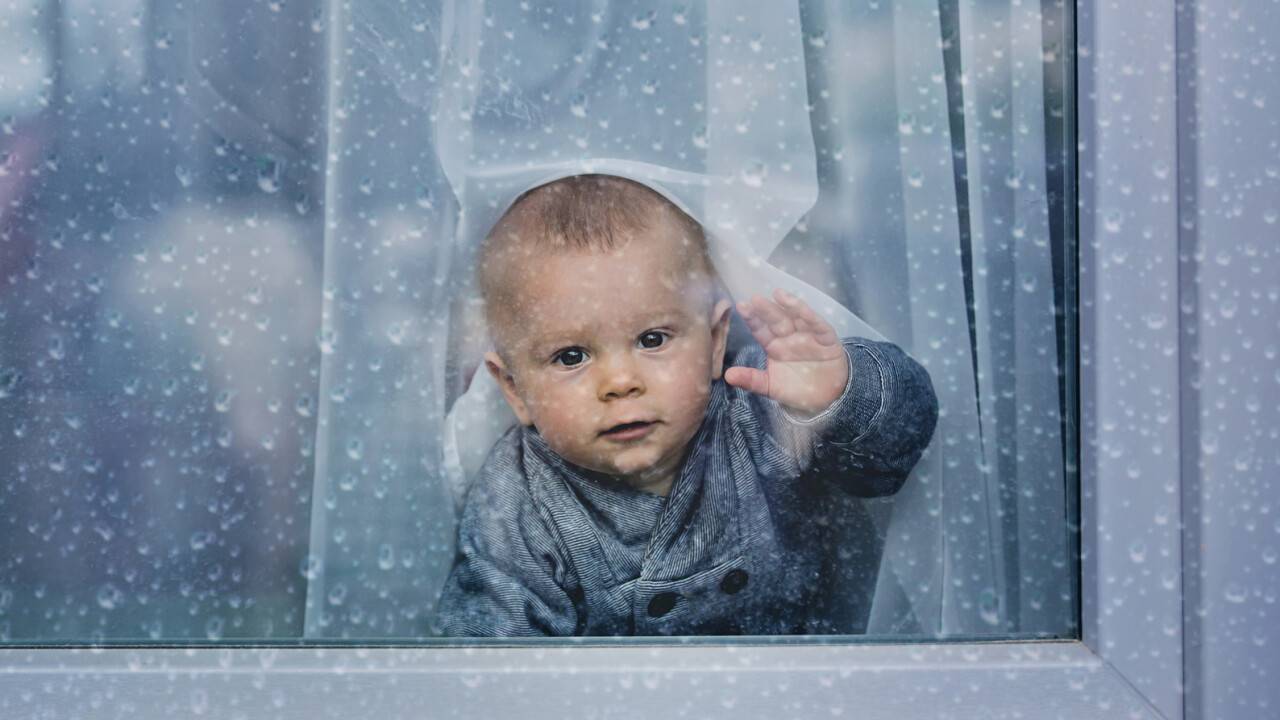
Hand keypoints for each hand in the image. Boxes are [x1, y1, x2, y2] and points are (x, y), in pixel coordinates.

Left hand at [724, 289, 849, 416]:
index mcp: (774, 346)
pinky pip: (818, 325)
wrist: (827, 399)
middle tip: (754, 299)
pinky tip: (800, 307)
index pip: (761, 330)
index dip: (752, 319)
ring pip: (797, 318)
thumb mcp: (771, 387)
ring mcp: (807, 335)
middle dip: (766, 310)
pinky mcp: (826, 338)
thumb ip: (752, 380)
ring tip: (778, 294)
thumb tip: (727, 376)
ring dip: (789, 306)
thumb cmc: (797, 389)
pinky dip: (810, 316)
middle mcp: (789, 337)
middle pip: (776, 321)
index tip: (741, 306)